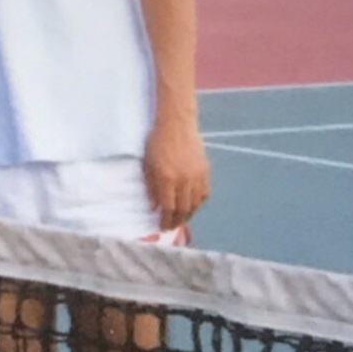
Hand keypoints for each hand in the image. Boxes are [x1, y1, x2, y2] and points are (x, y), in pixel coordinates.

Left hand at [145, 115, 210, 230]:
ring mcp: (196, 176)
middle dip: (177, 222)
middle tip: (171, 227)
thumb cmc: (157, 142)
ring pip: (195, 204)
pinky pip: (204, 193)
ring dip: (188, 215)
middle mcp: (184, 180)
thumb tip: (154, 207)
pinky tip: (192, 205)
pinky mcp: (205, 171)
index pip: (168, 208)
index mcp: (166, 178)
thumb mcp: (147, 164)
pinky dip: (198, 203)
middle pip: (183, 209)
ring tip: (181, 219)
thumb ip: (151, 187)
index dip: (165, 220)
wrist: (177, 124)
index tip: (162, 227)